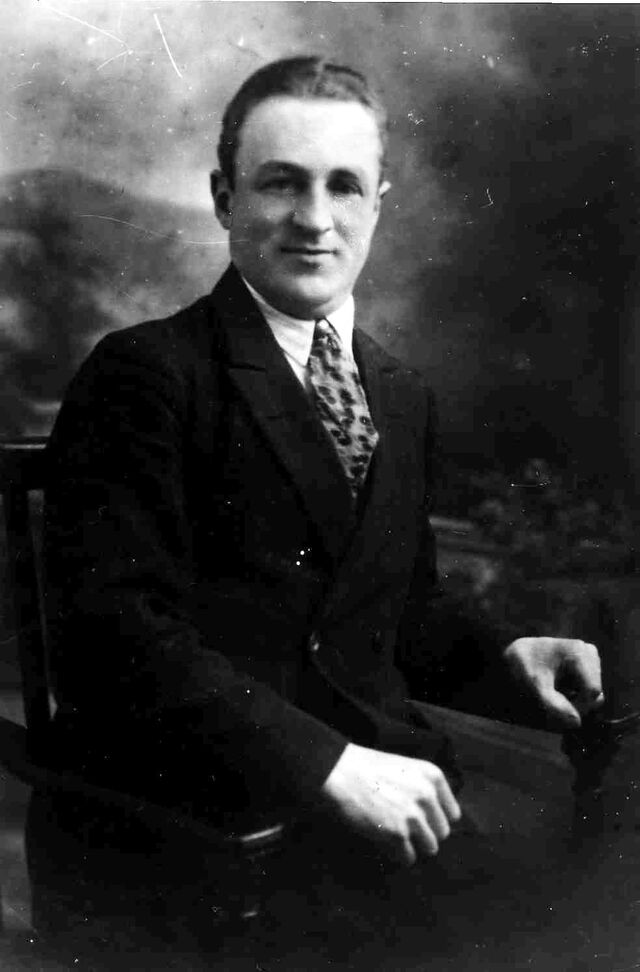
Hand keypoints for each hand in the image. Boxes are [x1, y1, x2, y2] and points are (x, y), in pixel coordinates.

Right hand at [321, 742, 460, 865]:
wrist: (338, 772)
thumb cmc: (366, 768)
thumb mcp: (405, 769)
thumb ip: (423, 790)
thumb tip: (433, 820)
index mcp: (432, 777)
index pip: (452, 814)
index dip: (435, 819)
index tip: (422, 821)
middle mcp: (428, 796)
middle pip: (442, 833)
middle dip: (425, 833)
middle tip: (404, 829)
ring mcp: (413, 816)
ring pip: (430, 848)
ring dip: (413, 845)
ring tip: (395, 837)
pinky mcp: (397, 834)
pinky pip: (408, 857)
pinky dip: (397, 855)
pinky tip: (384, 843)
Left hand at [504, 637, 603, 728]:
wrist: (518, 653)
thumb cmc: (524, 666)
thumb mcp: (535, 686)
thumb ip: (555, 705)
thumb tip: (576, 723)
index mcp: (579, 653)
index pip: (592, 692)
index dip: (578, 707)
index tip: (556, 709)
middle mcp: (589, 653)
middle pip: (595, 695)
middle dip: (576, 705)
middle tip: (553, 705)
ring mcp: (590, 658)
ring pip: (594, 695)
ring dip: (575, 702)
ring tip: (554, 696)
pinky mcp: (589, 665)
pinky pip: (589, 691)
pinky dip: (576, 696)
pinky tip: (559, 691)